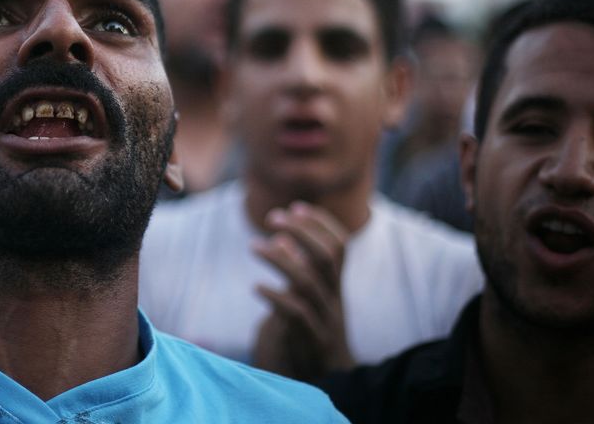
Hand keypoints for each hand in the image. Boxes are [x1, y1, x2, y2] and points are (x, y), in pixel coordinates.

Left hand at [250, 201, 352, 381]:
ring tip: (254, 246)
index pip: (340, 246)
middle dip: (302, 231)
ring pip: (307, 282)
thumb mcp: (306, 300)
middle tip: (273, 218)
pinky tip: (257, 288)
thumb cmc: (309, 336)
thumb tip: (283, 239)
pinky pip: (296, 314)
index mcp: (335, 286)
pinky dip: (276, 297)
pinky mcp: (309, 342)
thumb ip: (299, 271)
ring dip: (279, 259)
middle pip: (327, 257)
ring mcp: (324, 320)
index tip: (295, 207)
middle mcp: (333, 299)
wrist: (326, 385)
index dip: (320, 223)